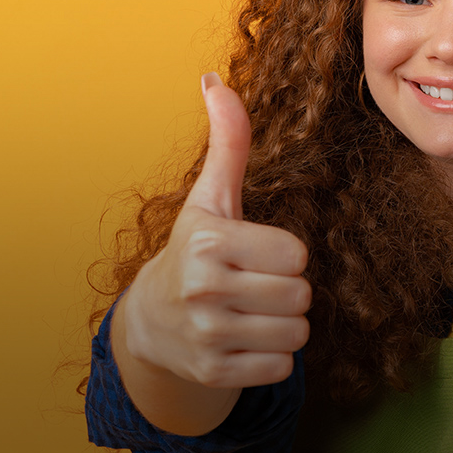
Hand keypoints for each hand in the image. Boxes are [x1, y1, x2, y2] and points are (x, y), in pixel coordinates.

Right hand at [122, 73, 310, 387]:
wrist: (152, 322)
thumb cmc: (196, 250)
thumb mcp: (211, 198)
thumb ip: (228, 142)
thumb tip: (216, 79)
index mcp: (208, 242)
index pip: (295, 254)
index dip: (283, 254)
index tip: (255, 254)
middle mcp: (204, 289)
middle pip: (300, 295)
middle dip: (287, 292)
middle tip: (255, 286)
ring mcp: (207, 335)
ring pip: (296, 335)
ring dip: (283, 326)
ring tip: (252, 314)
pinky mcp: (214, 373)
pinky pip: (281, 369)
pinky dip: (270, 359)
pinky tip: (243, 342)